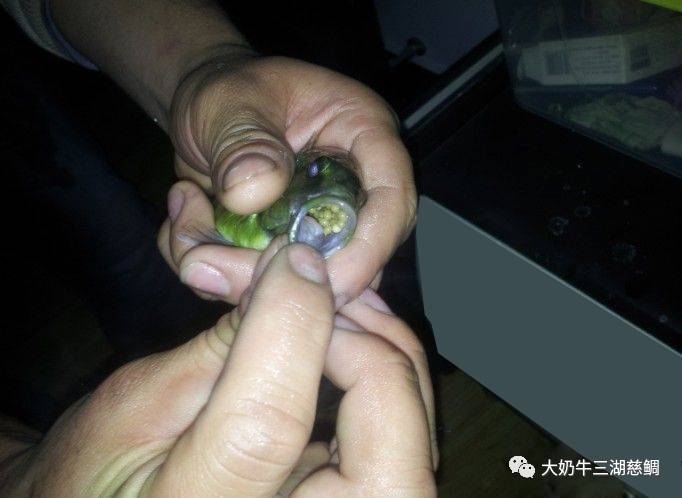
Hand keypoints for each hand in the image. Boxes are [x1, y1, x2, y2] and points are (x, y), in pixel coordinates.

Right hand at [5, 244, 435, 496]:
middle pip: (389, 472)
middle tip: (334, 296)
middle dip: (374, 361)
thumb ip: (216, 350)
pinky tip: (349, 339)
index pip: (268, 427)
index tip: (294, 262)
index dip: (292, 328)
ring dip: (389, 363)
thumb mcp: (133, 407)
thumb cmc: (95, 474)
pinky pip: (401, 448)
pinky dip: (386, 382)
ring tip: (341, 306)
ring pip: (412, 455)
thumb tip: (292, 277)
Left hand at [158, 54, 416, 306]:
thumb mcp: (229, 102)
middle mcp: (353, 188)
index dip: (367, 250)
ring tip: (189, 227)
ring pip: (306, 282)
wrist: (206, 112)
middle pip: (353, 257)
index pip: (392, 200)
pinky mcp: (289, 249)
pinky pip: (266, 285)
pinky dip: (219, 274)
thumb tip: (253, 194)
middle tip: (215, 267)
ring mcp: (321, 224)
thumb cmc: (228, 89)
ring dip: (239, 277)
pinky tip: (189, 225)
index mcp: (364, 137)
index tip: (322, 285)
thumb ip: (244, 142)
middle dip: (285, 279)